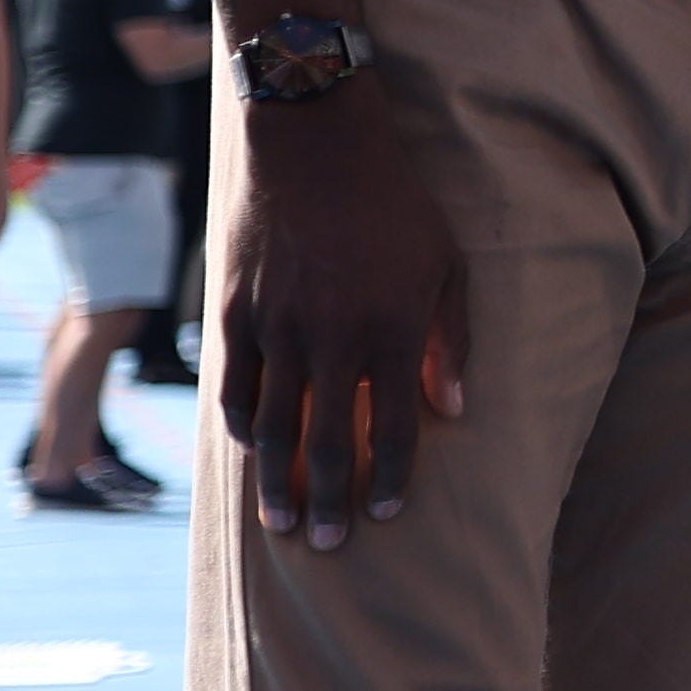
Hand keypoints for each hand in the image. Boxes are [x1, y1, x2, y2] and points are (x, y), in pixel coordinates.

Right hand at [219, 84, 467, 548]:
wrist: (314, 146)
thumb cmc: (395, 205)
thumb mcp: (444, 265)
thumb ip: (449, 340)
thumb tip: (455, 409)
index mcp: (392, 330)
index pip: (397, 427)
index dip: (393, 477)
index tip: (389, 514)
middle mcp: (332, 339)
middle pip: (329, 441)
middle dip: (328, 500)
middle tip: (326, 544)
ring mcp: (277, 328)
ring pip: (275, 425)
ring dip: (277, 480)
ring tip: (280, 524)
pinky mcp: (235, 312)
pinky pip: (235, 386)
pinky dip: (243, 424)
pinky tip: (252, 449)